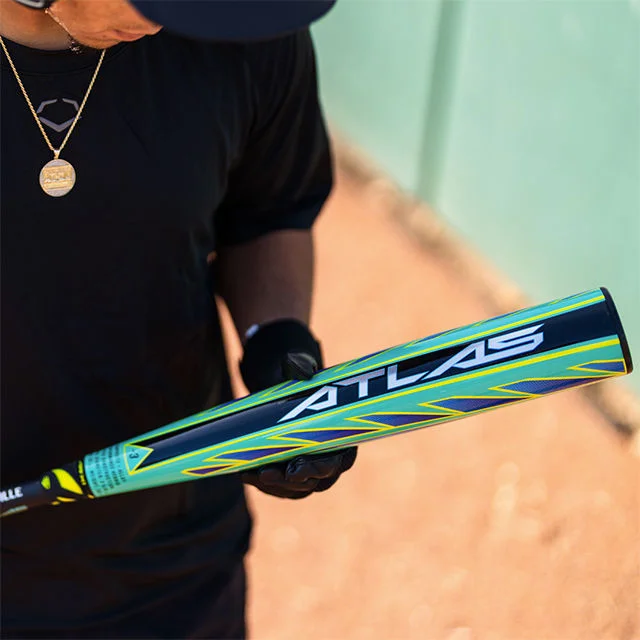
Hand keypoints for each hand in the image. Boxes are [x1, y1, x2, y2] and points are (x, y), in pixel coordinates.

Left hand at [238, 320, 357, 498]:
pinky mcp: (291, 473)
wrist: (282, 386)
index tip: (297, 468)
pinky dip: (264, 484)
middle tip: (268, 473)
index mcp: (343, 435)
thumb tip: (302, 370)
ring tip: (253, 474)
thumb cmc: (298, 377)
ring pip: (297, 488)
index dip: (320, 469)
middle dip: (291, 481)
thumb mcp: (300, 368)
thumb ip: (302, 368)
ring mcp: (310, 468)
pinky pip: (281, 486)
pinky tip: (246, 474)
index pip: (338, 462)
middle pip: (316, 481)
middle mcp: (330, 457)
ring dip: (275, 486)